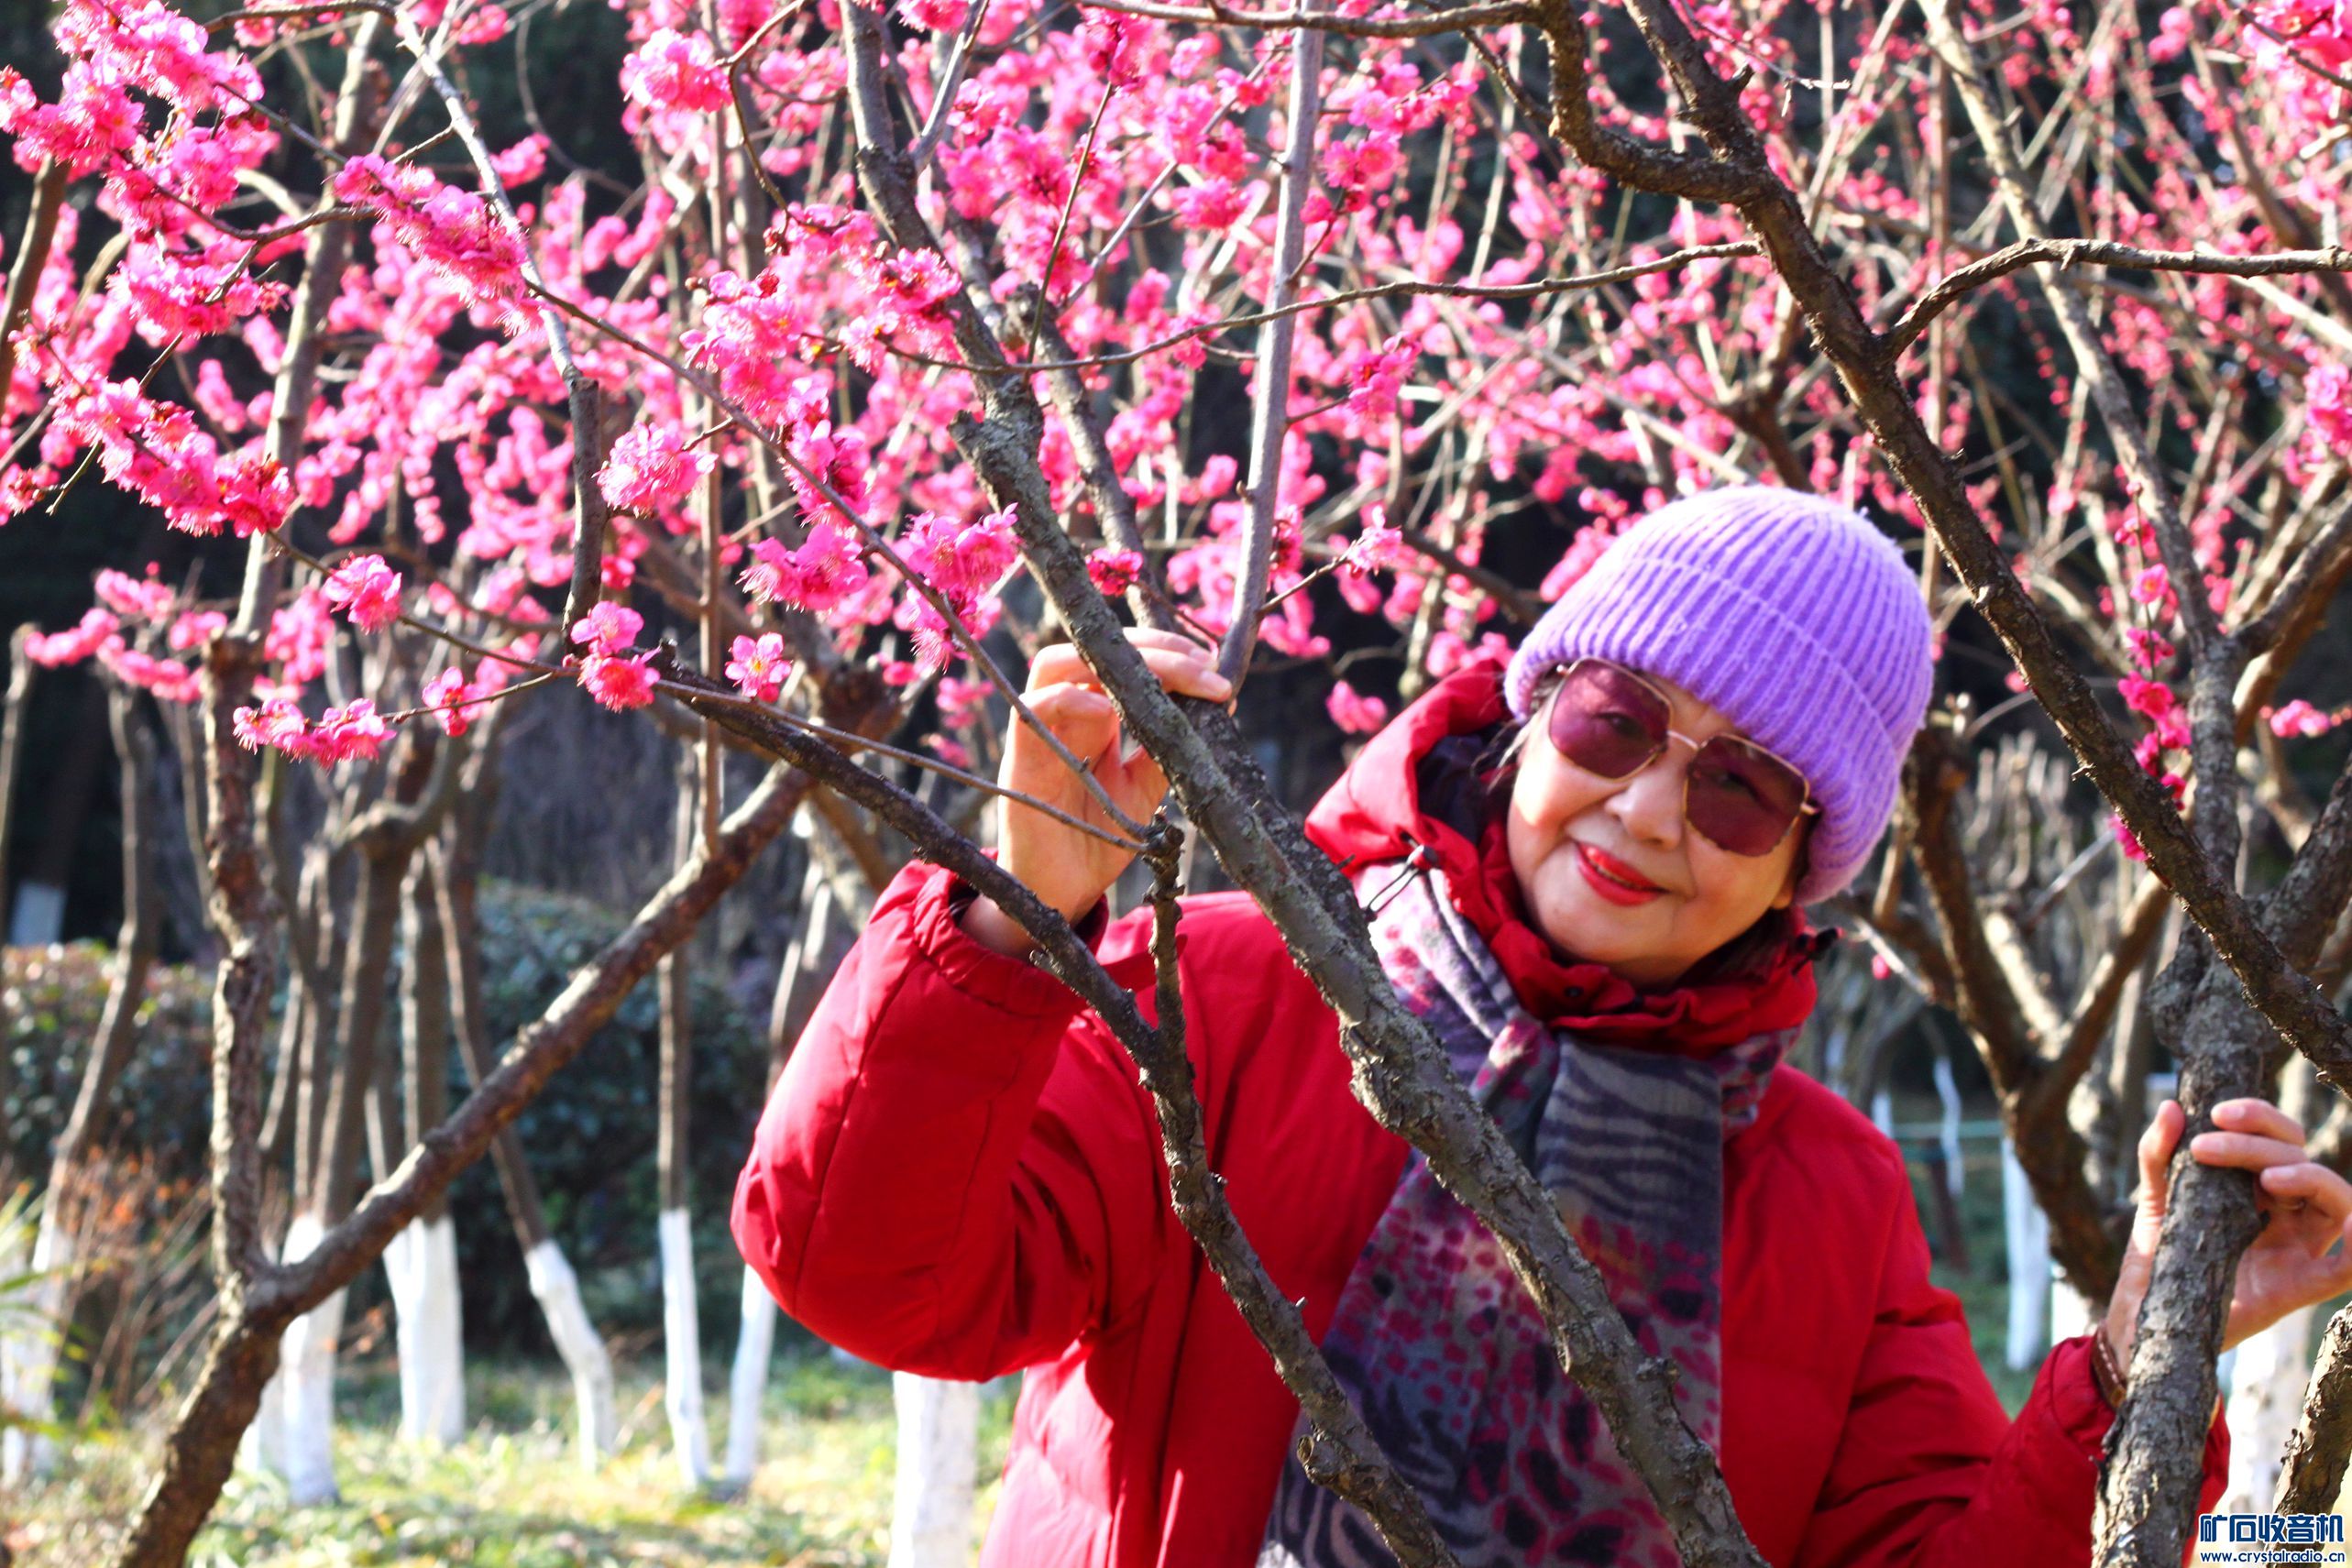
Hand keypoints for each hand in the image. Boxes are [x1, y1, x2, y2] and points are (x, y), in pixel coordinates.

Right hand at [961, 628, 1230, 956]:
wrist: (1065, 890)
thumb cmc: (1101, 838)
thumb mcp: (1146, 787)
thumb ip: (1167, 747)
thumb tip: (1215, 706)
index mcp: (1097, 714)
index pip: (1124, 660)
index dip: (1168, 652)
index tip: (1215, 665)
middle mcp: (1067, 713)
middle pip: (1095, 650)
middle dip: (1153, 648)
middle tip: (1204, 666)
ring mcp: (1041, 731)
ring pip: (1057, 662)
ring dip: (1112, 661)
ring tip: (1168, 677)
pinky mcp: (1020, 759)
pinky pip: (1033, 709)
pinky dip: (1071, 701)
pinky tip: (1110, 713)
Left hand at [2103, 1097, 2351, 1368]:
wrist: (2143, 1313)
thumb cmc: (2159, 1254)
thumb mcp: (2156, 1197)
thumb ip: (2159, 1154)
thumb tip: (2172, 1105)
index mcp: (2258, 1188)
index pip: (2282, 1139)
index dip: (2259, 1118)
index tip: (2216, 1112)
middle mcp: (2285, 1214)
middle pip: (2301, 1162)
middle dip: (2257, 1145)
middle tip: (2205, 1147)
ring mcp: (2295, 1249)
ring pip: (2334, 1201)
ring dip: (2308, 1178)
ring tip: (2266, 1177)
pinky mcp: (2297, 1288)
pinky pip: (2346, 1269)